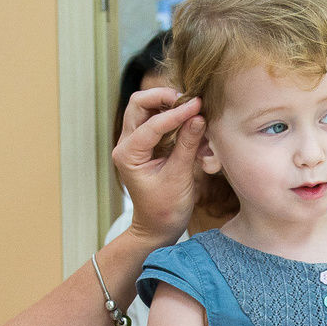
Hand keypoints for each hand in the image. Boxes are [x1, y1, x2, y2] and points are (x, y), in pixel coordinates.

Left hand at [112, 89, 207, 243]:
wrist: (158, 227)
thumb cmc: (165, 209)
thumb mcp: (179, 177)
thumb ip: (187, 144)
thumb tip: (198, 116)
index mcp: (128, 154)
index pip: (151, 123)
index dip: (176, 112)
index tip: (198, 105)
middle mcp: (127, 144)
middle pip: (140, 104)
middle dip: (165, 98)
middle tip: (191, 101)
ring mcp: (136, 142)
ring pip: (149, 108)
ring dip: (173, 107)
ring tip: (196, 116)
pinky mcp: (149, 144)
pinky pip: (161, 121)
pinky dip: (178, 120)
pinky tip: (196, 130)